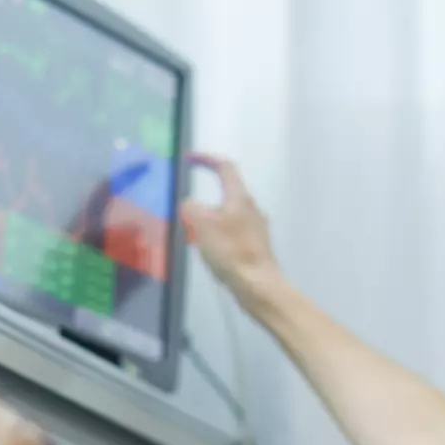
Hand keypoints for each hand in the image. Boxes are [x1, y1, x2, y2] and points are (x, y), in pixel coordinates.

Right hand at [182, 153, 287, 314]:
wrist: (258, 285)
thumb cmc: (230, 251)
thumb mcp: (202, 223)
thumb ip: (191, 207)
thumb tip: (189, 204)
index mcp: (240, 197)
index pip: (225, 167)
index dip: (207, 159)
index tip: (190, 159)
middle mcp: (252, 208)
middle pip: (228, 193)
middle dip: (205, 200)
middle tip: (187, 214)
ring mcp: (257, 228)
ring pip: (229, 215)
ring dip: (210, 220)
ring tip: (194, 236)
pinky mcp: (256, 247)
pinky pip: (233, 233)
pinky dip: (218, 236)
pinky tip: (210, 252)